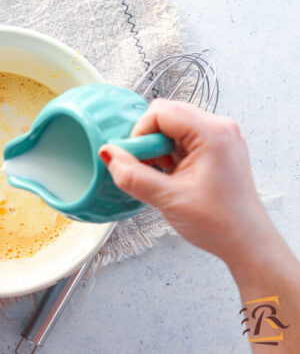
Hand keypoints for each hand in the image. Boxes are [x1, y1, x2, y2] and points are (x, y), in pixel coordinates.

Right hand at [98, 99, 267, 261]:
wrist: (245, 242)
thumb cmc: (220, 223)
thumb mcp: (167, 199)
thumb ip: (132, 175)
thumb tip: (108, 155)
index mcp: (212, 132)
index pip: (160, 112)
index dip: (140, 134)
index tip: (134, 159)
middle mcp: (219, 128)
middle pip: (166, 115)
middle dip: (148, 141)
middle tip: (146, 168)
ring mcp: (219, 138)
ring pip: (172, 127)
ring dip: (158, 149)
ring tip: (161, 176)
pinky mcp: (216, 149)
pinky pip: (182, 139)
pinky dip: (169, 154)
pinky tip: (170, 176)